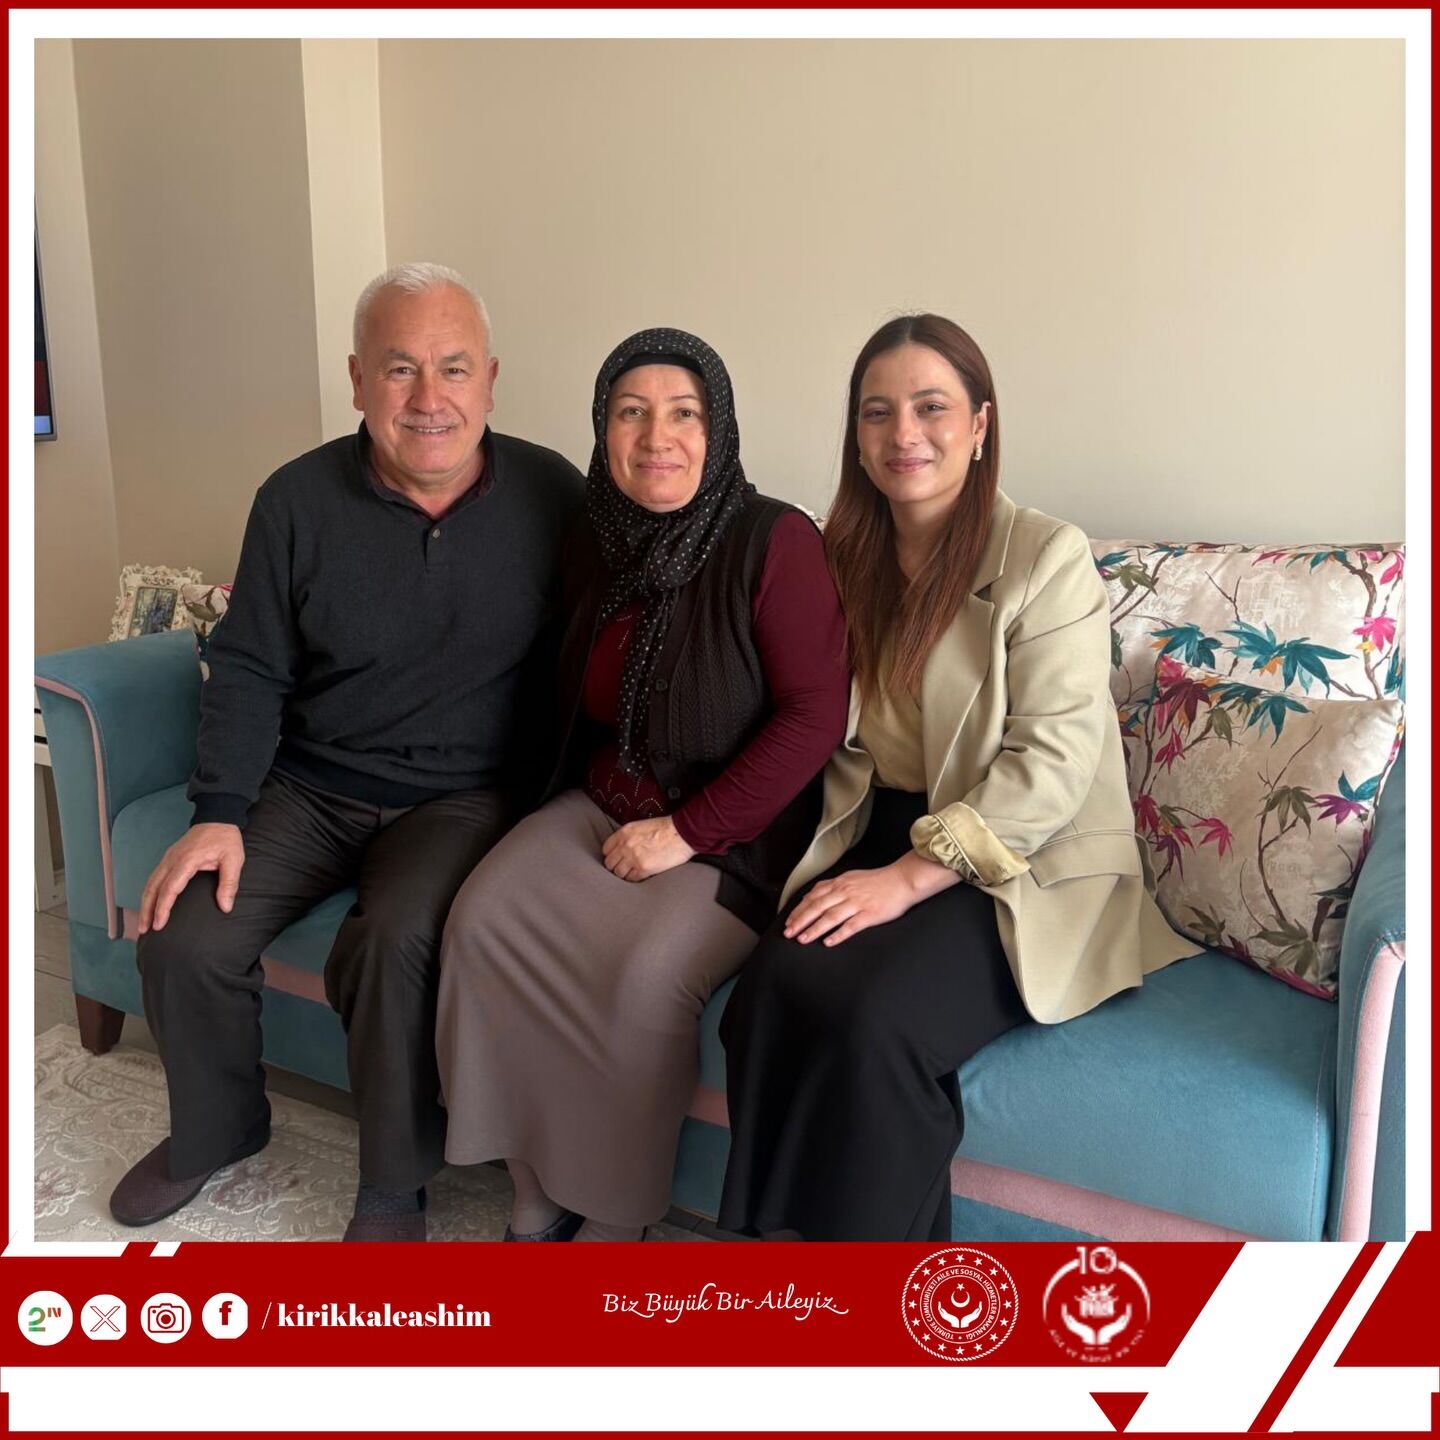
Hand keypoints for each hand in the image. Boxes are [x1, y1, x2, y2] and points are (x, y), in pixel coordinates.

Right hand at [138, 823, 245, 932]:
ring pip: (151, 883)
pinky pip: (155, 877)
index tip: (159, 924)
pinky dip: (149, 892)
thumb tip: (225, 907)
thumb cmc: (225, 839)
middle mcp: (172, 859)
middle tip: (144, 929)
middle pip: (153, 887)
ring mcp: (168, 858)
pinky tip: (149, 904)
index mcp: (187, 860)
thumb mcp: (234, 860)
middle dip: (147, 910)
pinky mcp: (169, 858)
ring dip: (145, 902)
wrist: (217, 817)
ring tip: (143, 922)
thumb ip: (229, 884)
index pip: (170, 888)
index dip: (163, 907)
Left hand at [602, 816, 694, 881]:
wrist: (681, 833)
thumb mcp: (640, 825)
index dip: (611, 855)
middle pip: (609, 863)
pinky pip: (631, 879)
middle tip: (623, 867)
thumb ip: (627, 836)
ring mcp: (633, 858)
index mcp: (624, 833)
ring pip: (618, 873)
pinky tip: (640, 875)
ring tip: (631, 872)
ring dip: (624, 874)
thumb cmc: (665, 828)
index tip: (616, 858)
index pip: (606, 849)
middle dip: (616, 866)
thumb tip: (621, 847)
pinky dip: (634, 878)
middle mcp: (625, 845)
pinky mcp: (644, 868)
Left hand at [783, 851, 959, 946]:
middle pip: (817, 907)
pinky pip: (851, 926)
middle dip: (800, 921)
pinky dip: (838, 934)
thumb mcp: (852, 877)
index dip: (799, 910)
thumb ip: (834, 886)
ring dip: (814, 929)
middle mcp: (846, 892)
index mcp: (840, 883)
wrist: (903, 880)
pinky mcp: (870, 914)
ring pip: (830, 917)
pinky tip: (828, 942)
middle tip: (788, 933)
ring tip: (802, 939)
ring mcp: (857, 903)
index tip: (788, 921)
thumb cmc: (878, 881)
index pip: (813, 897)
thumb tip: (815, 895)